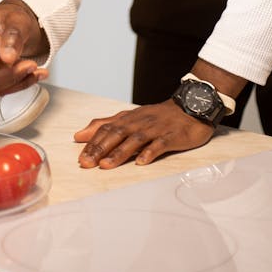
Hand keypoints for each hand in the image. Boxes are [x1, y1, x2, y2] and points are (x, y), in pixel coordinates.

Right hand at [0, 0, 48, 106]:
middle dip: (7, 78)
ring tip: (36, 67)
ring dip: (19, 81)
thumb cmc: (10, 17)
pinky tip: (36, 73)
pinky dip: (23, 83)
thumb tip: (8, 58)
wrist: (22, 22)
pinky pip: (6, 89)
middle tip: (30, 65)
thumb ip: (11, 38)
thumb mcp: (14, 21)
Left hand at [73, 99, 214, 167]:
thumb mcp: (131, 117)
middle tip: (87, 163)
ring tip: (107, 165)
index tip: (80, 157)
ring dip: (119, 152)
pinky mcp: (171, 136)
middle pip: (116, 134)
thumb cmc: (159, 116)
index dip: (92, 143)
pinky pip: (159, 144)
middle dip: (100, 149)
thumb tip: (80, 135)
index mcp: (129, 119)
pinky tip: (141, 161)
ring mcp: (155, 129)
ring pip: (134, 140)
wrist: (191, 106)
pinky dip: (149, 152)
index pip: (106, 129)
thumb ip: (106, 125)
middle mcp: (139, 122)